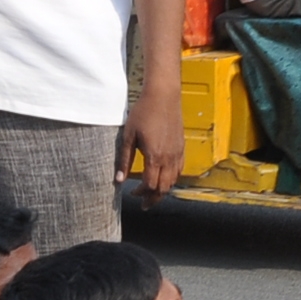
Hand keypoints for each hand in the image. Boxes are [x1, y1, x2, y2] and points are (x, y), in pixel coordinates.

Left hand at [124, 82, 183, 200]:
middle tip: (144, 203)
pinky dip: (172, 179)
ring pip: (173, 181)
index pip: (150, 185)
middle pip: (163, 188)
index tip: (132, 193)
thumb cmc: (144, 112)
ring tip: (153, 194)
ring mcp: (177, 153)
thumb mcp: (128, 136)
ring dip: (163, 190)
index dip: (141, 193)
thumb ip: (124, 159)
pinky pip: (180, 170)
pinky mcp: (182, 147)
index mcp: (154, 156)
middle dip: (153, 198)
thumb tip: (118, 179)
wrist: (163, 96)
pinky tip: (165, 178)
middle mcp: (168, 158)